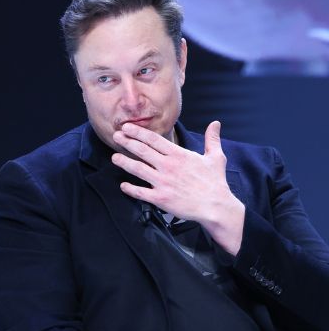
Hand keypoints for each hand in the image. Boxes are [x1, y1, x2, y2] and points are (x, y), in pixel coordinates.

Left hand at [111, 121, 244, 254]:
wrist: (216, 207)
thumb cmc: (215, 182)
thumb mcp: (216, 157)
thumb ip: (212, 139)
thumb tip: (216, 123)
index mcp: (179, 155)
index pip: (154, 140)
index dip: (138, 132)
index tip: (127, 127)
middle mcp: (168, 167)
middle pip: (143, 151)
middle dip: (127, 142)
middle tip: (116, 136)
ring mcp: (163, 183)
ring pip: (138, 169)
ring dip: (124, 162)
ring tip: (114, 157)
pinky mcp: (160, 198)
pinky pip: (140, 193)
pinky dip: (130, 189)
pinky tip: (123, 185)